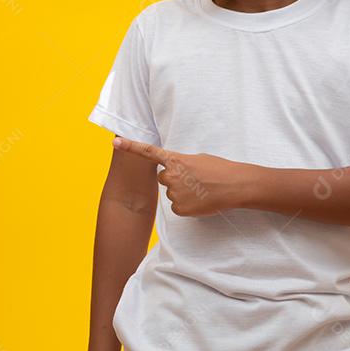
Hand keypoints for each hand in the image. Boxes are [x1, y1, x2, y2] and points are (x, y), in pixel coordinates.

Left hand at [112, 137, 252, 215]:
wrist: (234, 186)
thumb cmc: (219, 169)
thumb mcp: (197, 159)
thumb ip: (180, 164)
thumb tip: (174, 173)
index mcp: (175, 160)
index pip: (148, 152)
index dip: (130, 147)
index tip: (115, 142)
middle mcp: (170, 176)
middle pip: (163, 179)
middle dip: (174, 179)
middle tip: (194, 180)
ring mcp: (173, 193)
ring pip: (172, 194)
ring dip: (183, 193)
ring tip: (201, 190)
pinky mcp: (179, 209)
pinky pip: (178, 207)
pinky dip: (188, 206)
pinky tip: (200, 200)